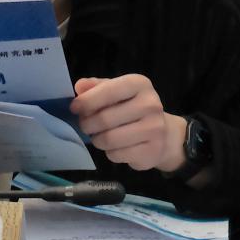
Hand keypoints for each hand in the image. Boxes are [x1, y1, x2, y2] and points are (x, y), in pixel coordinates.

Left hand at [70, 74, 187, 172]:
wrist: (165, 134)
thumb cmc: (133, 108)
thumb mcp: (117, 91)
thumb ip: (96, 87)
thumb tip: (79, 86)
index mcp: (139, 84)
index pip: (108, 91)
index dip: (86, 101)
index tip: (74, 108)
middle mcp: (150, 104)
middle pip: (104, 119)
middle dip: (87, 124)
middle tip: (85, 125)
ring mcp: (154, 129)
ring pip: (109, 139)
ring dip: (97, 140)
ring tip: (98, 136)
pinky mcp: (152, 151)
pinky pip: (117, 155)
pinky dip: (109, 152)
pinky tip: (115, 147)